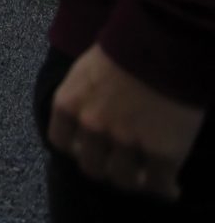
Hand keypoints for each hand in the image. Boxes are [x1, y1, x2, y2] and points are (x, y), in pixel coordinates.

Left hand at [48, 44, 203, 200]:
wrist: (165, 41)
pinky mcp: (161, 152)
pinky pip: (158, 184)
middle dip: (105, 168)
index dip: (76, 149)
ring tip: (146, 178)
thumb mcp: (85, 70)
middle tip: (120, 167)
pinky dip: (164, 190)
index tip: (89, 150)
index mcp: (68, 104)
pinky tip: (171, 188)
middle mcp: (91, 127)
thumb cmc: (125, 47)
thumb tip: (85, 116)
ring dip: (134, 181)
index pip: (60, 142)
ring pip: (123, 180)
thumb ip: (81, 97)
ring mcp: (126, 142)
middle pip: (91, 166)